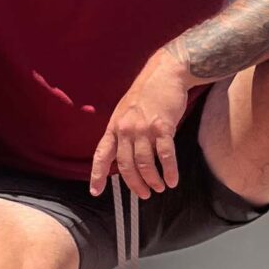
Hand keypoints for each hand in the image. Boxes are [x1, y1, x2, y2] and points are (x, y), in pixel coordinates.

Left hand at [91, 47, 193, 199]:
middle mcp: (125, 129)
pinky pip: (165, 155)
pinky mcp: (162, 127)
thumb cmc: (146, 94)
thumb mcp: (125, 112)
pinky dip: (169, 171)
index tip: (95, 191)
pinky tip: (173, 180)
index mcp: (114, 127)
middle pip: (126, 165)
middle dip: (135, 184)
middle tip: (144, 195)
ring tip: (159, 188)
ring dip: (152, 180)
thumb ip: (122, 133)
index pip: (102, 154)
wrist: (165, 73)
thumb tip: (124, 157)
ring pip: (145, 163)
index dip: (97, 174)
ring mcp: (143, 128)